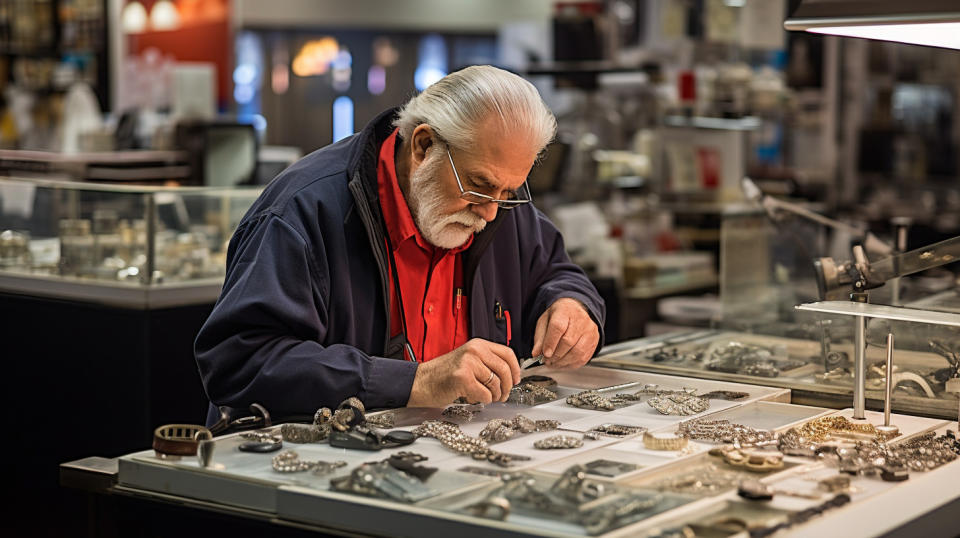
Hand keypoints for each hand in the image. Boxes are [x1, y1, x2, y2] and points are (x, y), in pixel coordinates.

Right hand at [406, 339, 521, 406]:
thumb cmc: (444, 374)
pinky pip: (485, 394)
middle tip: (503, 396)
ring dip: (494, 396)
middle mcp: (474, 350)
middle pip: (504, 370)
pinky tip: (472, 397)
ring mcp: (468, 363)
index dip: (515, 369)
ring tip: (484, 396)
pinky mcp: (463, 378)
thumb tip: (511, 375)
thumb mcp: (468, 360)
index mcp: (478, 344)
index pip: (507, 353)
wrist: (422, 382)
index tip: (516, 380)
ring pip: (496, 384)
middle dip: (507, 387)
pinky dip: (482, 400)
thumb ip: (487, 363)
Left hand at [531, 298, 598, 369]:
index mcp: (565, 311)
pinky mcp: (594, 342)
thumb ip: (540, 338)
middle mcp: (581, 320)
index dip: (551, 343)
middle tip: (547, 360)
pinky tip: (563, 363)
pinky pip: (583, 358)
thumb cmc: (560, 315)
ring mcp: (590, 331)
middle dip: (555, 355)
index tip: (545, 354)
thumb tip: (536, 353)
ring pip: (577, 352)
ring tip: (553, 363)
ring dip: (563, 362)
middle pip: (568, 341)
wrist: (576, 310)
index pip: (558, 327)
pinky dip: (571, 364)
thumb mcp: (545, 321)